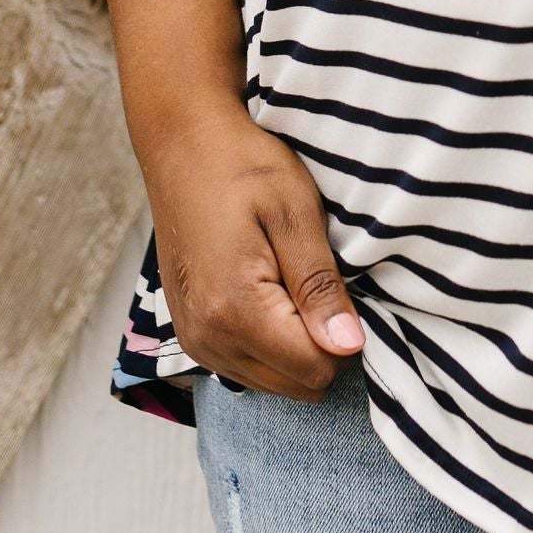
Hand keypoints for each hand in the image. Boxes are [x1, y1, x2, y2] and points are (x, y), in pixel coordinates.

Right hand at [144, 106, 364, 398]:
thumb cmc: (243, 168)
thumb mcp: (295, 214)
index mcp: (235, 310)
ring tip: (291, 280)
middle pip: (297, 386)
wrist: (183, 146)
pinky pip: (247, 367)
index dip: (344, 335)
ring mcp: (195, 342)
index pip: (316, 370)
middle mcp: (208, 339)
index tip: (342, 287)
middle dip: (321, 344)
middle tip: (318, 280)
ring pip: (274, 382)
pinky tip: (270, 292)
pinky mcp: (191, 336)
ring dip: (294, 345)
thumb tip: (349, 346)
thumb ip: (320, 286)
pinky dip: (270, 343)